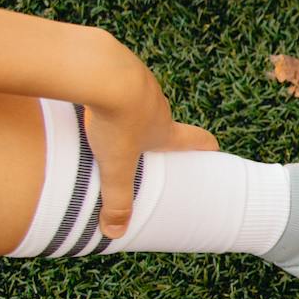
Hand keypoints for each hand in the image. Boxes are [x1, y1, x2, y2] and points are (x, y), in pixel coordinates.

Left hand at [81, 42, 217, 238]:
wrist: (101, 71)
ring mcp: (139, 81)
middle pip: (164, 119)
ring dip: (128, 108)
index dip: (207, 147)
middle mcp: (158, 105)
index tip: (212, 152)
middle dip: (156, 131)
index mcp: (166, 130)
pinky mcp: (115, 65)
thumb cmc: (116, 120)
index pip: (198, 140)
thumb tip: (115, 234)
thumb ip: (116, 200)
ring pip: (137, 98)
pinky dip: (105, 89)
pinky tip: (86, 95)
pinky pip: (114, 79)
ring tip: (106, 122)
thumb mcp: (115, 168)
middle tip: (142, 146)